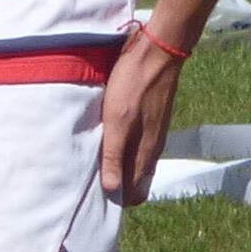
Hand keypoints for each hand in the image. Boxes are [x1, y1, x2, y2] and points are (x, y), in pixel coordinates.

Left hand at [96, 24, 188, 201]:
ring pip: (137, 162)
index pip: (136, 193)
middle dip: (117, 184)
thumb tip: (111, 190)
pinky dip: (124, 148)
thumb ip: (114, 156)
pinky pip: (138, 144)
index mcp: (145, 154)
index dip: (118, 198)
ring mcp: (154, 134)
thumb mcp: (117, 122)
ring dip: (119, 165)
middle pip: (136, 180)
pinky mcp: (152, 120)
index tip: (97, 194)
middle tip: (92, 176)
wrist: (157, 53)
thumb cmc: (134, 85)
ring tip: (96, 157)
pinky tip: (109, 137)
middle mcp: (153, 149)